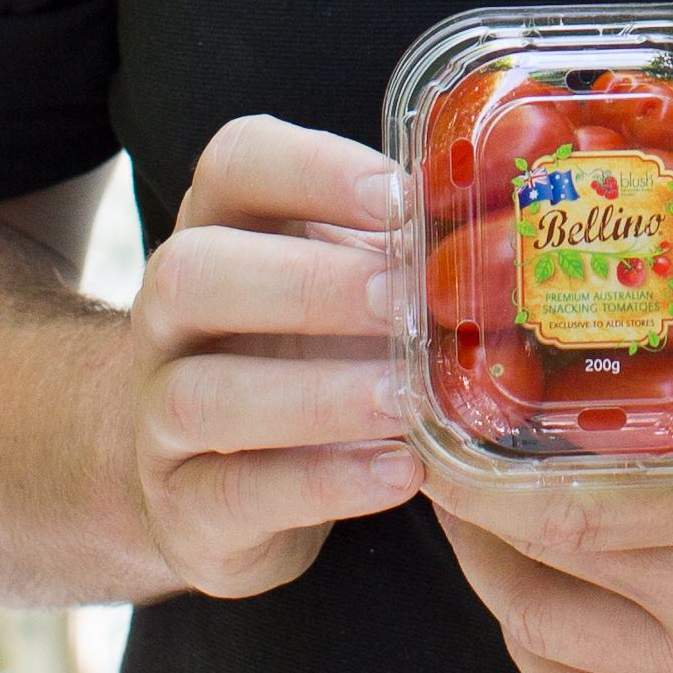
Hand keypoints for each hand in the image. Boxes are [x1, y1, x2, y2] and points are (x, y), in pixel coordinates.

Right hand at [117, 115, 424, 599]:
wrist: (218, 480)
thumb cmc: (306, 355)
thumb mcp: (348, 287)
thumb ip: (404, 253)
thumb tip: (515, 230)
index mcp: (221, 232)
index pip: (235, 164)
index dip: (313, 169)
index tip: (401, 199)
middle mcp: (170, 318)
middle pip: (189, 273)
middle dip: (303, 284)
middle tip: (401, 304)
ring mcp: (158, 417)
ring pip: (200, 395)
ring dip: (315, 395)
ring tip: (408, 400)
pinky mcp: (184, 509)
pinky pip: (234, 495)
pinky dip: (321, 483)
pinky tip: (398, 472)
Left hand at [425, 208, 672, 672]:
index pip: (572, 497)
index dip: (475, 459)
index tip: (434, 400)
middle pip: (538, 569)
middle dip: (462, 501)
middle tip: (434, 432)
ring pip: (549, 646)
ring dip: (490, 575)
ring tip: (473, 500)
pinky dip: (541, 653)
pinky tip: (538, 593)